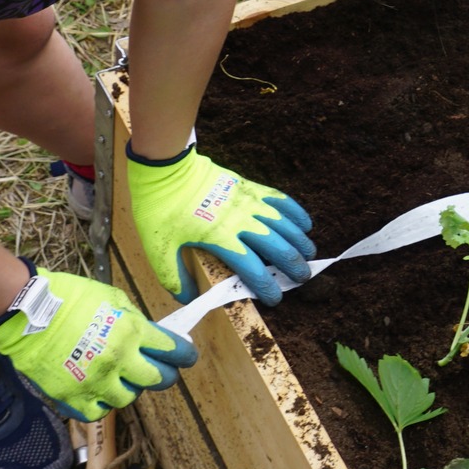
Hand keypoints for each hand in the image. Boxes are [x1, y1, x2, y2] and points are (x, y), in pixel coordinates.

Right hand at [0, 263, 197, 421]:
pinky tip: (98, 391)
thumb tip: (151, 336)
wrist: (26, 313)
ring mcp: (94, 382)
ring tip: (121, 377)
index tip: (187, 357)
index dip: (184, 355)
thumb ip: (135, 320)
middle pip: (158, 380)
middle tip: (161, 372)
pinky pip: (96, 412)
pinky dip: (100, 404)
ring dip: (129, 388)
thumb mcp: (113, 298)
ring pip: (128, 398)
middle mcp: (118, 360)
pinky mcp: (71, 397)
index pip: (172, 350)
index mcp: (131, 331)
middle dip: (165, 375)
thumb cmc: (70, 298)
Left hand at [125, 148, 316, 304]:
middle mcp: (242, 222)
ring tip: (309, 254)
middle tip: (302, 278)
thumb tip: (188, 299)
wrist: (168, 169)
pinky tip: (305, 223)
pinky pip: (280, 200)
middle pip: (277, 246)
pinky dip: (296, 212)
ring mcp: (249, 202)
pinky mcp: (250, 187)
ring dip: (300, 240)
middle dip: (293, 265)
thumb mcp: (159, 248)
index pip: (253, 269)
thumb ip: (173, 277)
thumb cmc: (161, 210)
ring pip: (284, 224)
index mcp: (221, 239)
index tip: (274, 298)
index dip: (267, 286)